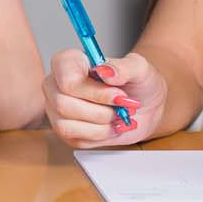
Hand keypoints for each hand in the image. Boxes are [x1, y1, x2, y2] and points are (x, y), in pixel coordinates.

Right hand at [44, 48, 161, 149]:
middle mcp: (56, 84)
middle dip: (101, 111)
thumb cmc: (138, 82)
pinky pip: (76, 139)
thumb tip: (105, 71)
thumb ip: (124, 66)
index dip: (94, 92)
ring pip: (66, 126)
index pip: (66, 80)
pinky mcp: (66, 130)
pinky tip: (112, 126)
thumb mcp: (139, 68)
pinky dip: (100, 135)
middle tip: (122, 107)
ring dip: (100, 125)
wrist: (145, 105)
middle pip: (63, 105)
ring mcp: (57, 109)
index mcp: (68, 61)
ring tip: (118, 117)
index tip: (118, 94)